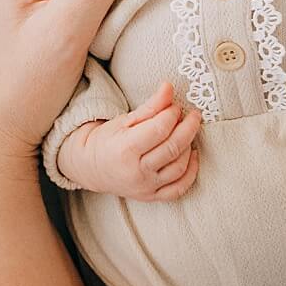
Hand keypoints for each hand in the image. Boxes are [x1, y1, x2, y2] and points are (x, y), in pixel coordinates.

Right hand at [56, 83, 201, 199]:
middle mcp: (136, 172)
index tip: (175, 106)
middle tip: (193, 115)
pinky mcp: (151, 197)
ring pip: (179, 167)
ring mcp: (145, 187)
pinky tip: (192, 155)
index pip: (159, 129)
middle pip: (172, 148)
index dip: (172, 114)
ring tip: (188, 133)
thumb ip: (150, 106)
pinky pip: (178, 189)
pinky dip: (191, 173)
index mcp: (125, 150)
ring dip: (189, 147)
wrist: (91, 167)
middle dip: (188, 128)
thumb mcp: (125, 120)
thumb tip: (169, 87)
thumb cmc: (108, 140)